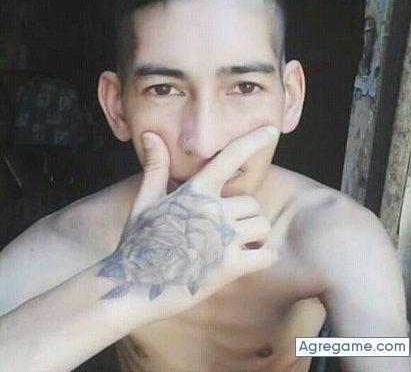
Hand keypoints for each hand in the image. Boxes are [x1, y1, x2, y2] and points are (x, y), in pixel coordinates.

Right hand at [97, 126, 279, 316]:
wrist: (133, 286)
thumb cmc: (139, 242)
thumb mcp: (146, 201)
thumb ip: (156, 167)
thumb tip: (151, 136)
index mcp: (196, 191)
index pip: (230, 157)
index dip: (253, 140)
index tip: (271, 129)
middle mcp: (213, 210)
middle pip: (253, 203)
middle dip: (246, 216)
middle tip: (229, 229)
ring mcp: (223, 239)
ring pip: (262, 226)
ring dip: (256, 236)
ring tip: (238, 244)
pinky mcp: (230, 267)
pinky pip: (267, 255)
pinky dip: (264, 258)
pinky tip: (249, 261)